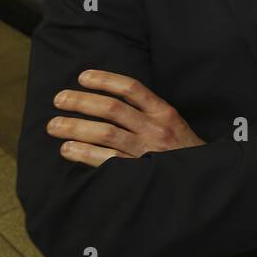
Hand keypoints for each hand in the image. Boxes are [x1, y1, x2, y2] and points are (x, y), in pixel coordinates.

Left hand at [47, 69, 205, 166]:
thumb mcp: (172, 124)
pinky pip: (106, 160)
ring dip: (75, 127)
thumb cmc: (182, 150)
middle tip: (59, 99)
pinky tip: (67, 149)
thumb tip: (107, 102)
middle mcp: (155, 128)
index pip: (131, 88)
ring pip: (105, 133)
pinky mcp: (139, 172)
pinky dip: (84, 153)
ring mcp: (146, 150)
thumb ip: (147, 113)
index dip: (105, 80)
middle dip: (81, 102)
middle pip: (112, 109)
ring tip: (53, 125)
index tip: (83, 77)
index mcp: (164, 112)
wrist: (202, 179)